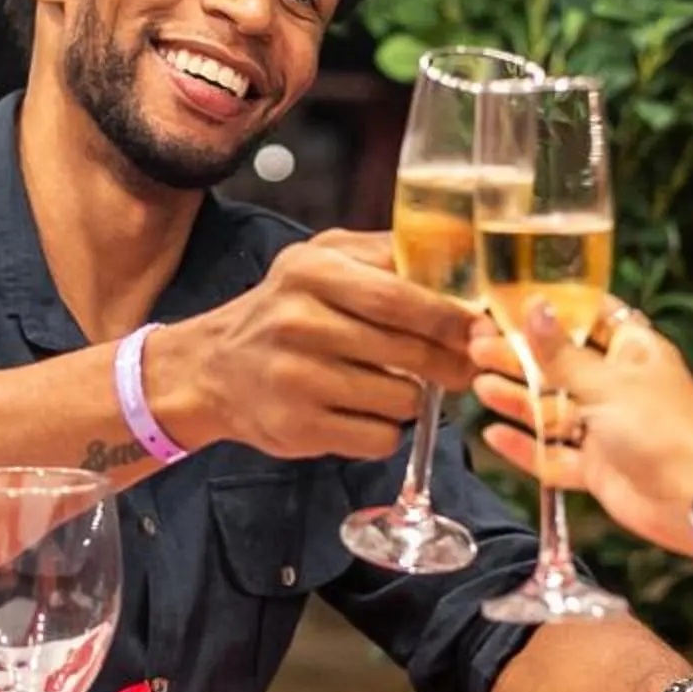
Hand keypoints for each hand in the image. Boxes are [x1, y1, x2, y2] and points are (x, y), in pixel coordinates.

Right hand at [152, 231, 479, 462]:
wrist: (212, 369)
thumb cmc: (283, 312)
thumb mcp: (320, 261)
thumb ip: (383, 254)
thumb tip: (461, 260)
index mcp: (311, 270)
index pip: (401, 294)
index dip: (450, 316)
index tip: (481, 327)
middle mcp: (298, 321)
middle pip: (407, 349)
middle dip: (449, 362)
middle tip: (465, 366)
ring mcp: (296, 377)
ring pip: (401, 399)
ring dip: (413, 398)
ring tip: (393, 386)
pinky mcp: (298, 426)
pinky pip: (378, 437)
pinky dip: (386, 429)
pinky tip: (365, 412)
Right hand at [471, 296, 692, 551]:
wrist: (692, 499)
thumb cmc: (659, 428)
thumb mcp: (605, 383)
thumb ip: (560, 352)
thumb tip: (533, 307)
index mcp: (632, 353)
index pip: (591, 318)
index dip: (555, 309)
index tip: (513, 302)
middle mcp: (617, 387)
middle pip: (561, 365)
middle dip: (521, 357)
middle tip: (478, 348)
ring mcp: (605, 429)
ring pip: (553, 410)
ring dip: (518, 399)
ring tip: (479, 386)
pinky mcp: (595, 467)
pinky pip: (553, 455)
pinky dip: (525, 446)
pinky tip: (494, 435)